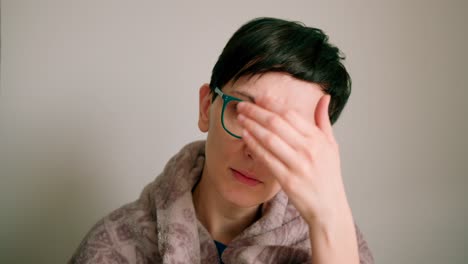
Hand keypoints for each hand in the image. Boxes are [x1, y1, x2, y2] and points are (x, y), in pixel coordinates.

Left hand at [236, 94, 350, 223]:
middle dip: (256, 112)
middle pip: (276, 123)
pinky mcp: (287, 180)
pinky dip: (254, 145)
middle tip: (242, 105)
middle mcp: (308, 149)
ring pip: (269, 139)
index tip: (258, 98)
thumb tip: (324, 97)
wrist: (329, 207)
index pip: (290, 114)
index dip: (272, 104)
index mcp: (317, 138)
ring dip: (251, 126)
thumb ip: (324, 120)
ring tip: (241, 118)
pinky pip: (266, 158)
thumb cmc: (328, 175)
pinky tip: (245, 137)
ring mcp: (297, 165)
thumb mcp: (331, 144)